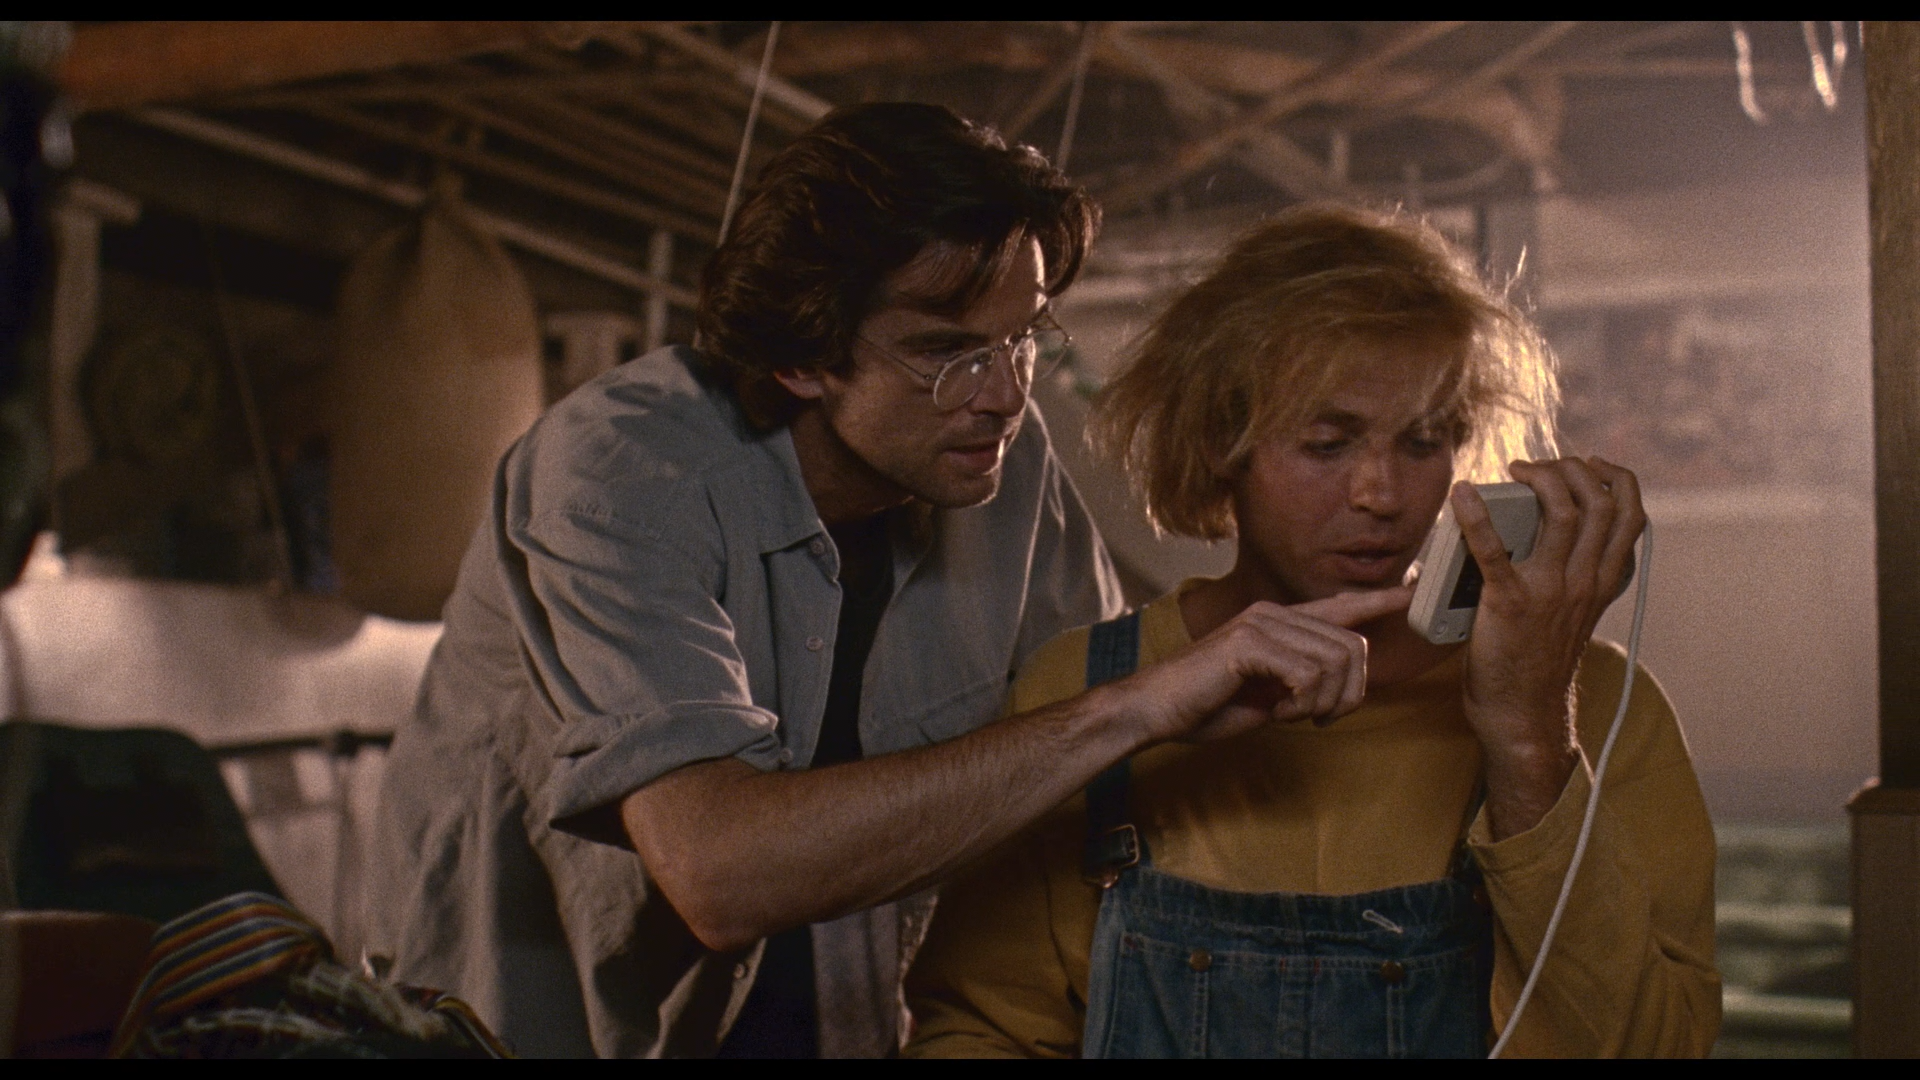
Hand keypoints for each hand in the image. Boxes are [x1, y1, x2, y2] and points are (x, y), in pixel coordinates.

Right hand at [1116, 587, 1412, 745]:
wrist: (1155, 710)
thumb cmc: (1204, 706)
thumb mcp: (1266, 694)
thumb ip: (1300, 682)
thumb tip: (1334, 688)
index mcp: (1277, 622)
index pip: (1339, 607)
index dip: (1377, 601)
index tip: (1410, 594)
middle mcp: (1273, 613)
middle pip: (1351, 648)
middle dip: (1349, 694)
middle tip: (1318, 718)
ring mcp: (1261, 624)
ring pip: (1336, 662)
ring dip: (1323, 703)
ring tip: (1290, 715)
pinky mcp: (1250, 642)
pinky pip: (1310, 674)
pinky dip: (1302, 703)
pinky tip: (1277, 712)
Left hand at [1453, 457, 1645, 836]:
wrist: (1522, 714)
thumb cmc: (1537, 661)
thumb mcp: (1574, 613)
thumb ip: (1576, 575)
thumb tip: (1549, 532)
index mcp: (1603, 583)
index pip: (1632, 516)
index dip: (1617, 478)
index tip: (1590, 463)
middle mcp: (1585, 582)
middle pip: (1600, 503)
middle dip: (1573, 469)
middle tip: (1537, 467)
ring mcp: (1551, 591)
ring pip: (1563, 513)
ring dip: (1540, 479)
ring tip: (1515, 471)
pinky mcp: (1510, 603)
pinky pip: (1495, 550)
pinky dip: (1476, 516)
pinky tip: (1462, 495)